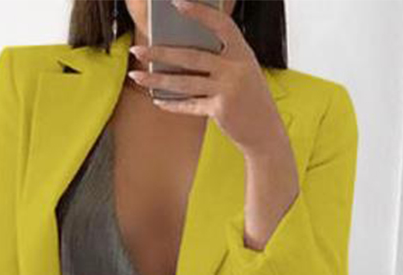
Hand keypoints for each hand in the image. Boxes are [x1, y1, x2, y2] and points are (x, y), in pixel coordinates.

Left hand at [127, 0, 288, 158]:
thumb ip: (219, 61)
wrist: (266, 132)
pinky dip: (172, 103)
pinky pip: (190, 105)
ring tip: (137, 76)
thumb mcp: (242, 73)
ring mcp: (228, 90)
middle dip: (160, 53)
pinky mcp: (220, 110)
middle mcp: (236, 69)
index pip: (221, 25)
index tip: (177, 3)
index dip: (200, 13)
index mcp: (243, 52)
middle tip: (137, 50)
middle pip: (191, 56)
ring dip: (157, 79)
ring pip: (185, 82)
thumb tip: (179, 53)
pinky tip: (158, 99)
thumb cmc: (250, 99)